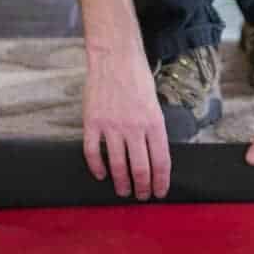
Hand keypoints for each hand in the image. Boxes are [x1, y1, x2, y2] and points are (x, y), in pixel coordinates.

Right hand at [82, 45, 170, 200]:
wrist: (115, 57)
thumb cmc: (137, 77)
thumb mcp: (155, 102)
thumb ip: (154, 128)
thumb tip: (154, 154)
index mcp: (154, 122)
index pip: (161, 161)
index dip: (161, 181)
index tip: (160, 192)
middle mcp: (134, 127)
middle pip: (140, 169)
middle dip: (143, 187)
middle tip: (142, 196)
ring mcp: (111, 125)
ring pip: (117, 165)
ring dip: (121, 183)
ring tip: (123, 191)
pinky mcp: (92, 122)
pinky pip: (93, 152)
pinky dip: (97, 168)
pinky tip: (101, 175)